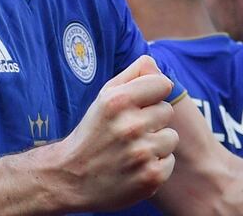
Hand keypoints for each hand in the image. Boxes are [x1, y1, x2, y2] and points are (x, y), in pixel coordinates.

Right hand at [50, 55, 177, 210]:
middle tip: (130, 131)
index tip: (140, 105)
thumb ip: (132, 75)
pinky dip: (156, 165)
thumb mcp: (104, 97)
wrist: (71, 179)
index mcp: (118, 101)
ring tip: (133, 150)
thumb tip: (154, 63)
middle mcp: (130, 126)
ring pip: (171, 137)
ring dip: (156, 144)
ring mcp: (141, 153)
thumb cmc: (93, 132)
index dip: (152, 94)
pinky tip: (136, 167)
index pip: (163, 84)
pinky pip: (170, 161)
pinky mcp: (151, 177)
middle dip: (153, 120)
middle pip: (167, 111)